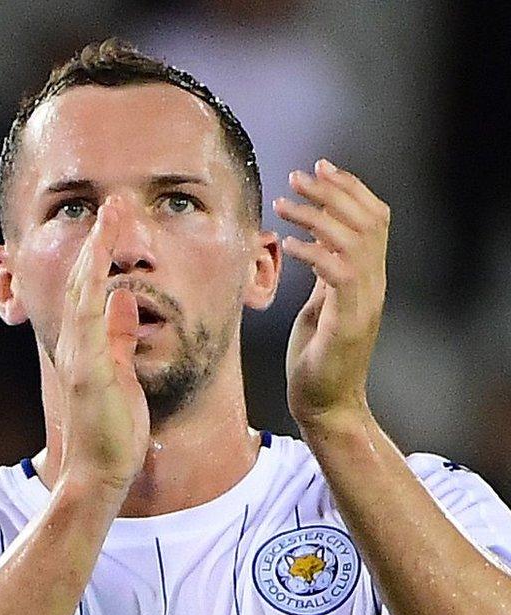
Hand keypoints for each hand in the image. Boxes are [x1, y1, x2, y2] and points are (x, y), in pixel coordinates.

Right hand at [52, 199, 147, 493]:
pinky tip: (105, 263)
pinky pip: (90, 320)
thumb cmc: (114, 432)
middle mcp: (77, 345)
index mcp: (86, 347)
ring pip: (84, 292)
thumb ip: (121, 339)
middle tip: (112, 202)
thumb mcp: (122, 375)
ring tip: (111, 216)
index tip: (114, 220)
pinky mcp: (90, 370)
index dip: (100, 254)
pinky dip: (95, 287)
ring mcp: (80, 356)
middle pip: (83, 281)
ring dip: (97, 251)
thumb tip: (125, 302)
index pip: (91, 290)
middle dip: (97, 240)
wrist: (99, 473)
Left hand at [278, 159, 388, 431]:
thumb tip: (313, 248)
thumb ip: (324, 277)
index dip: (350, 189)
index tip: (320, 167)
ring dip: (317, 216)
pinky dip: (313, 253)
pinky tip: (287, 244)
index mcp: (368, 278)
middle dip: (334, 191)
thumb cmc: (317, 358)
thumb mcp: (320, 307)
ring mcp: (364, 302)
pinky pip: (338, 273)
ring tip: (283, 203)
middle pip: (368, 220)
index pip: (373, 218)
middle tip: (300, 174)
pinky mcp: (348, 320)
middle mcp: (373, 284)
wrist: (325, 404)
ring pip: (355, 240)